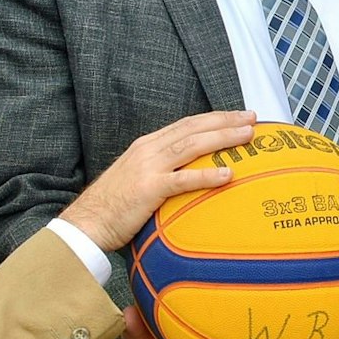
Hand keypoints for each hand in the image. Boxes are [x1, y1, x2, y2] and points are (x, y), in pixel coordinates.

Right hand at [59, 111, 255, 249]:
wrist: (86, 223)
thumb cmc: (113, 207)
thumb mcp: (138, 179)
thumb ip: (162, 171)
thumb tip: (189, 175)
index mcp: (147, 145)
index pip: (186, 124)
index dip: (214, 118)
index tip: (238, 116)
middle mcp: (149, 149)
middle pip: (193, 128)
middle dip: (225, 120)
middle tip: (252, 118)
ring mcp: (148, 167)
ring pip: (192, 145)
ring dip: (223, 138)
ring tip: (247, 135)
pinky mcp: (149, 188)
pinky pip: (183, 179)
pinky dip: (207, 175)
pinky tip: (228, 174)